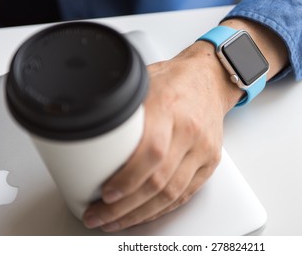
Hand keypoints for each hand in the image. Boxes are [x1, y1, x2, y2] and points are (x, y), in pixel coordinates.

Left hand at [82, 18, 287, 231]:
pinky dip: (162, 209)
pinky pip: (186, 193)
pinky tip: (144, 214)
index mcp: (169, 107)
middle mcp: (189, 130)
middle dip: (125, 206)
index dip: (127, 179)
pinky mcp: (210, 161)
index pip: (151, 151)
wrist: (209, 79)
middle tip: (99, 216)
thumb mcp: (143, 83)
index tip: (105, 194)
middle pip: (159, 180)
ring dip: (141, 214)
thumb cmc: (175, 80)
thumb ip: (123, 110)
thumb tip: (90, 133)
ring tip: (116, 221)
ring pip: (172, 193)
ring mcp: (203, 148)